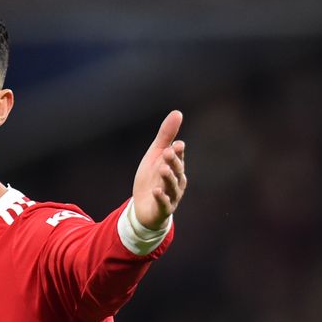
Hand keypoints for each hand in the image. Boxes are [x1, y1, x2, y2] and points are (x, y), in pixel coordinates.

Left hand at [131, 110, 186, 229]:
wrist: (144, 206)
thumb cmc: (152, 177)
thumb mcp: (156, 154)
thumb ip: (166, 135)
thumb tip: (178, 112)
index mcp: (176, 167)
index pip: (178, 158)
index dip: (178, 152)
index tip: (177, 144)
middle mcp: (177, 182)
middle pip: (177, 171)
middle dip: (173, 162)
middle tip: (168, 152)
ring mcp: (171, 196)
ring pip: (172, 187)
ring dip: (168, 178)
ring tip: (162, 169)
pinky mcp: (163, 209)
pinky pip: (165, 204)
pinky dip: (161, 198)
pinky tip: (156, 191)